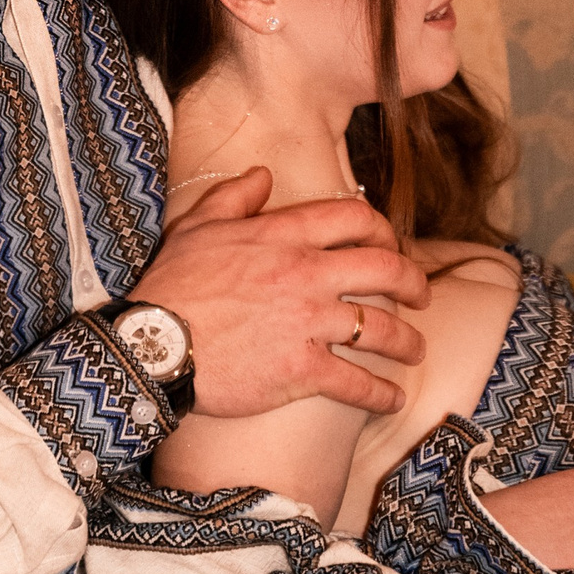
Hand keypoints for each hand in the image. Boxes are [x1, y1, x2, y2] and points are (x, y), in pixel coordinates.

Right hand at [135, 168, 429, 421]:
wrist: (152, 344)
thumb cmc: (172, 285)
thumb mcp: (198, 227)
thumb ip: (235, 197)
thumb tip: (263, 174)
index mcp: (283, 235)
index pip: (354, 219)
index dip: (382, 230)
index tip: (391, 245)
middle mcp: (305, 274)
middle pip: (384, 269)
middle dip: (414, 283)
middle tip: (422, 295)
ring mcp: (307, 323)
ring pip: (380, 328)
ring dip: (407, 342)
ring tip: (415, 350)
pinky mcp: (301, 369)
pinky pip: (356, 382)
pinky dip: (380, 394)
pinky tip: (391, 399)